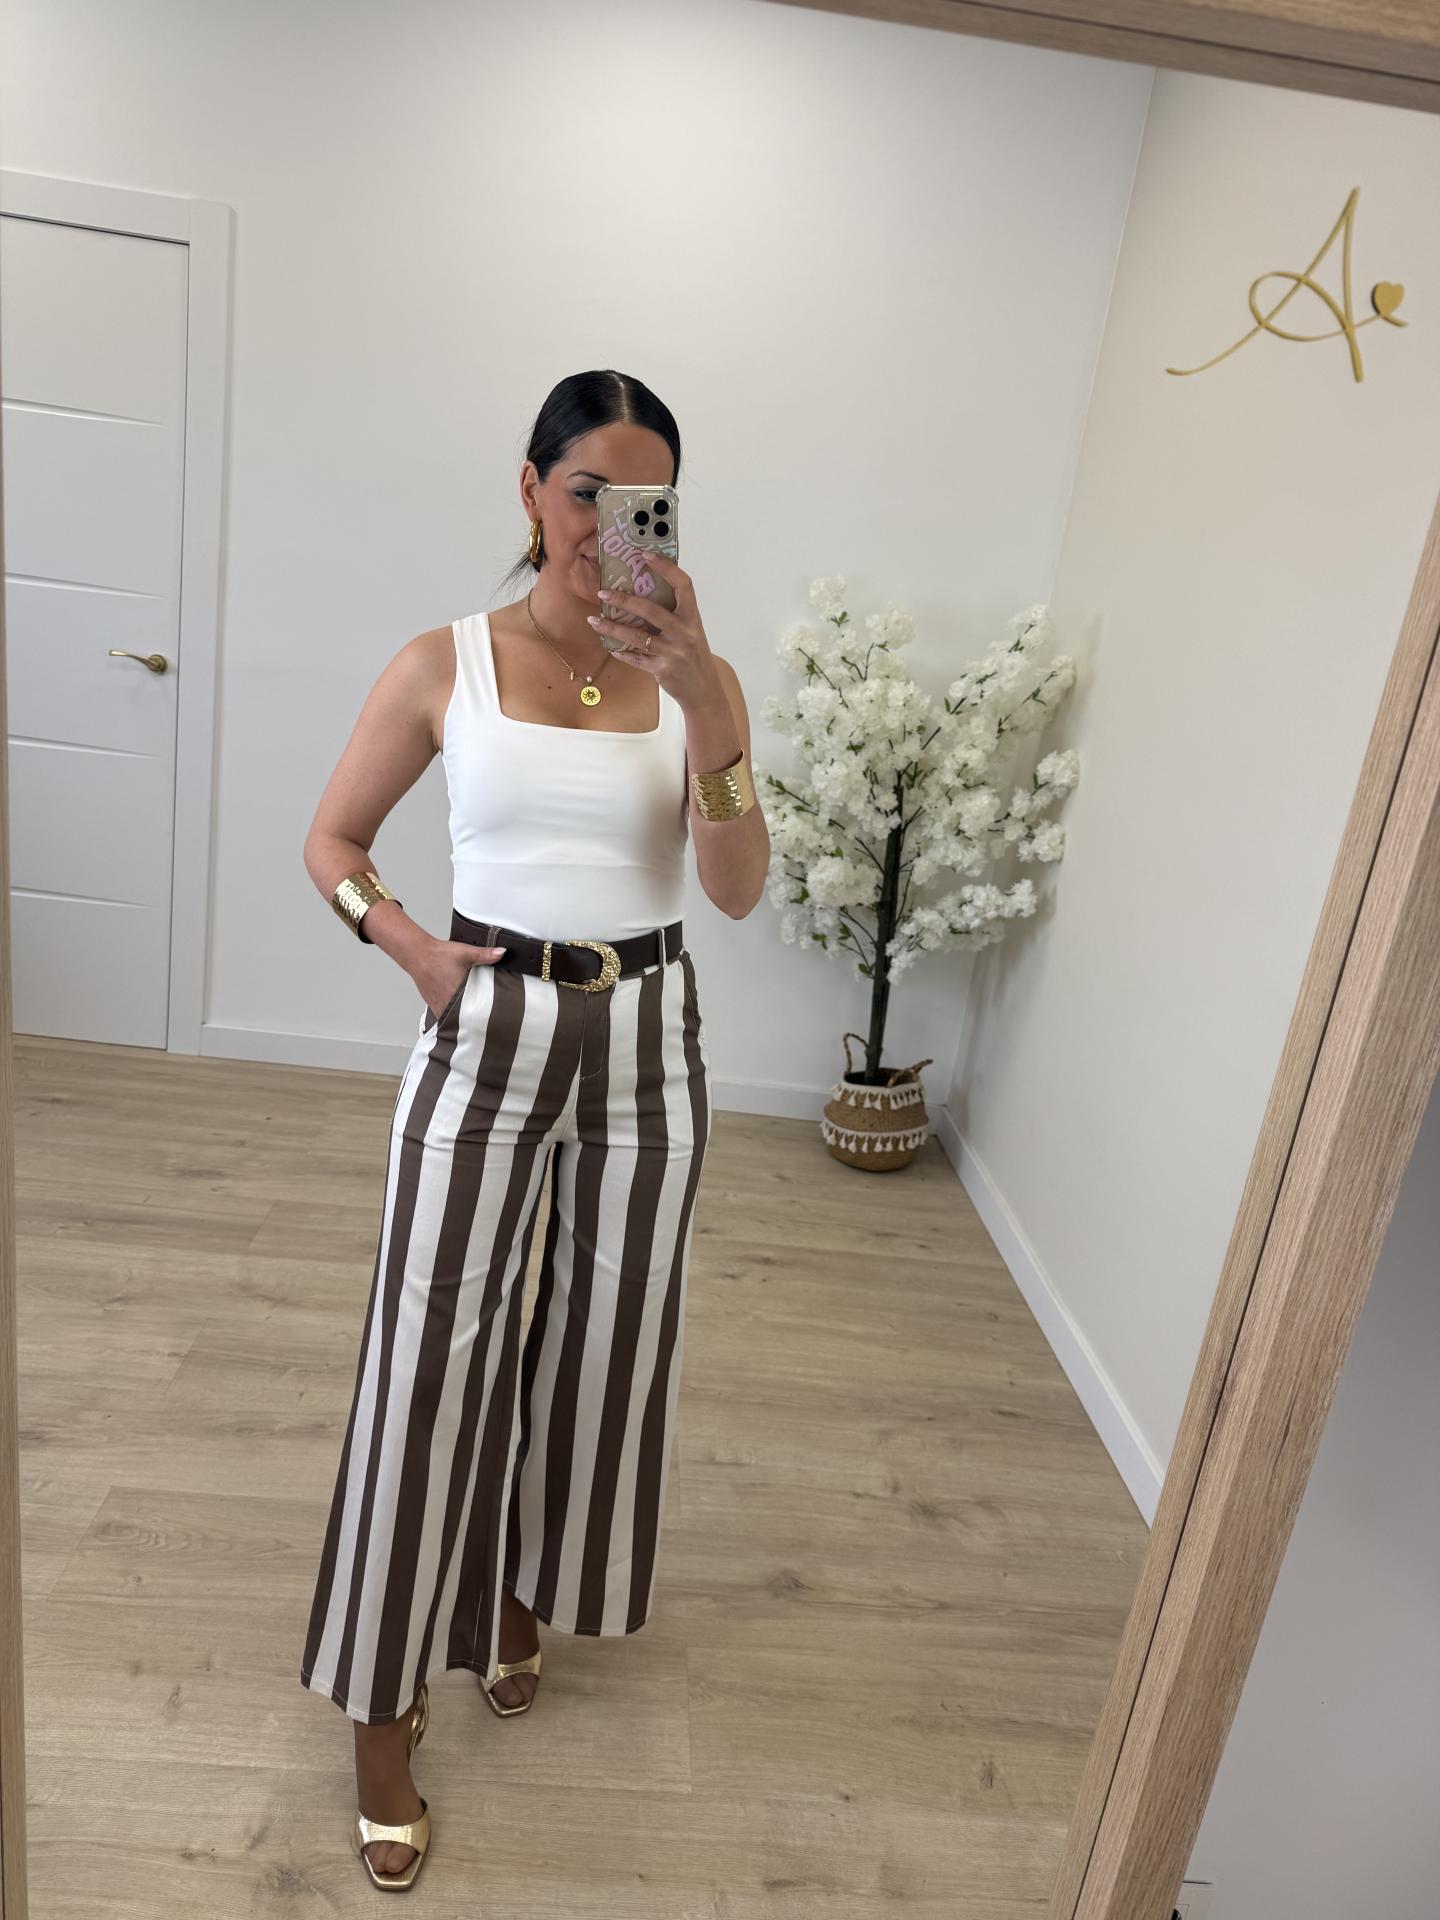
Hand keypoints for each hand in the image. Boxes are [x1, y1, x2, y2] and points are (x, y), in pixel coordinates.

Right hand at [415, 938, 505, 1021]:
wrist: (418, 955)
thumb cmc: (438, 955)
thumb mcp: (465, 953)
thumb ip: (484, 954)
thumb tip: (501, 953)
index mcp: (457, 993)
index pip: (474, 1013)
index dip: (483, 1017)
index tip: (490, 1017)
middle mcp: (447, 1002)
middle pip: (463, 1018)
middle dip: (473, 1018)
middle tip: (483, 1017)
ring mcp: (438, 1005)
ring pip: (453, 1019)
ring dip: (461, 1018)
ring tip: (472, 1015)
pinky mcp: (433, 1004)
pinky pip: (444, 1015)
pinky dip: (451, 1014)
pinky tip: (458, 1009)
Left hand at [587, 550, 723, 712]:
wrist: (704, 690)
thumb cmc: (694, 655)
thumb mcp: (691, 630)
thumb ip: (674, 614)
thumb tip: (644, 592)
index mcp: (692, 617)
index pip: (683, 584)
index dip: (666, 567)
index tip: (646, 555)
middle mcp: (684, 632)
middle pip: (651, 610)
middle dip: (624, 600)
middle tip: (603, 594)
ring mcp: (673, 652)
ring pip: (637, 636)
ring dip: (612, 628)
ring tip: (594, 621)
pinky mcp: (662, 669)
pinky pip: (636, 658)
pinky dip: (621, 652)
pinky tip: (610, 646)